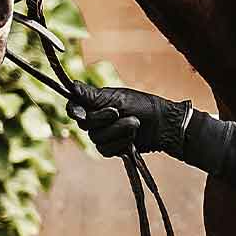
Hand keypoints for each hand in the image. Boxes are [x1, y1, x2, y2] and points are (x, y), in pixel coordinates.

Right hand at [66, 83, 194, 160]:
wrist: (163, 125)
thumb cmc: (142, 106)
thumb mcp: (118, 97)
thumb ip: (93, 95)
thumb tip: (72, 85)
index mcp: (93, 104)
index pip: (73, 107)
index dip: (74, 111)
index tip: (82, 113)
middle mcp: (94, 120)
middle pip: (85, 124)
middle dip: (104, 118)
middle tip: (120, 112)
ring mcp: (101, 135)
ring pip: (96, 138)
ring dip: (119, 131)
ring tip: (134, 124)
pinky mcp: (110, 148)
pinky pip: (105, 150)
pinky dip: (121, 143)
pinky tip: (132, 138)